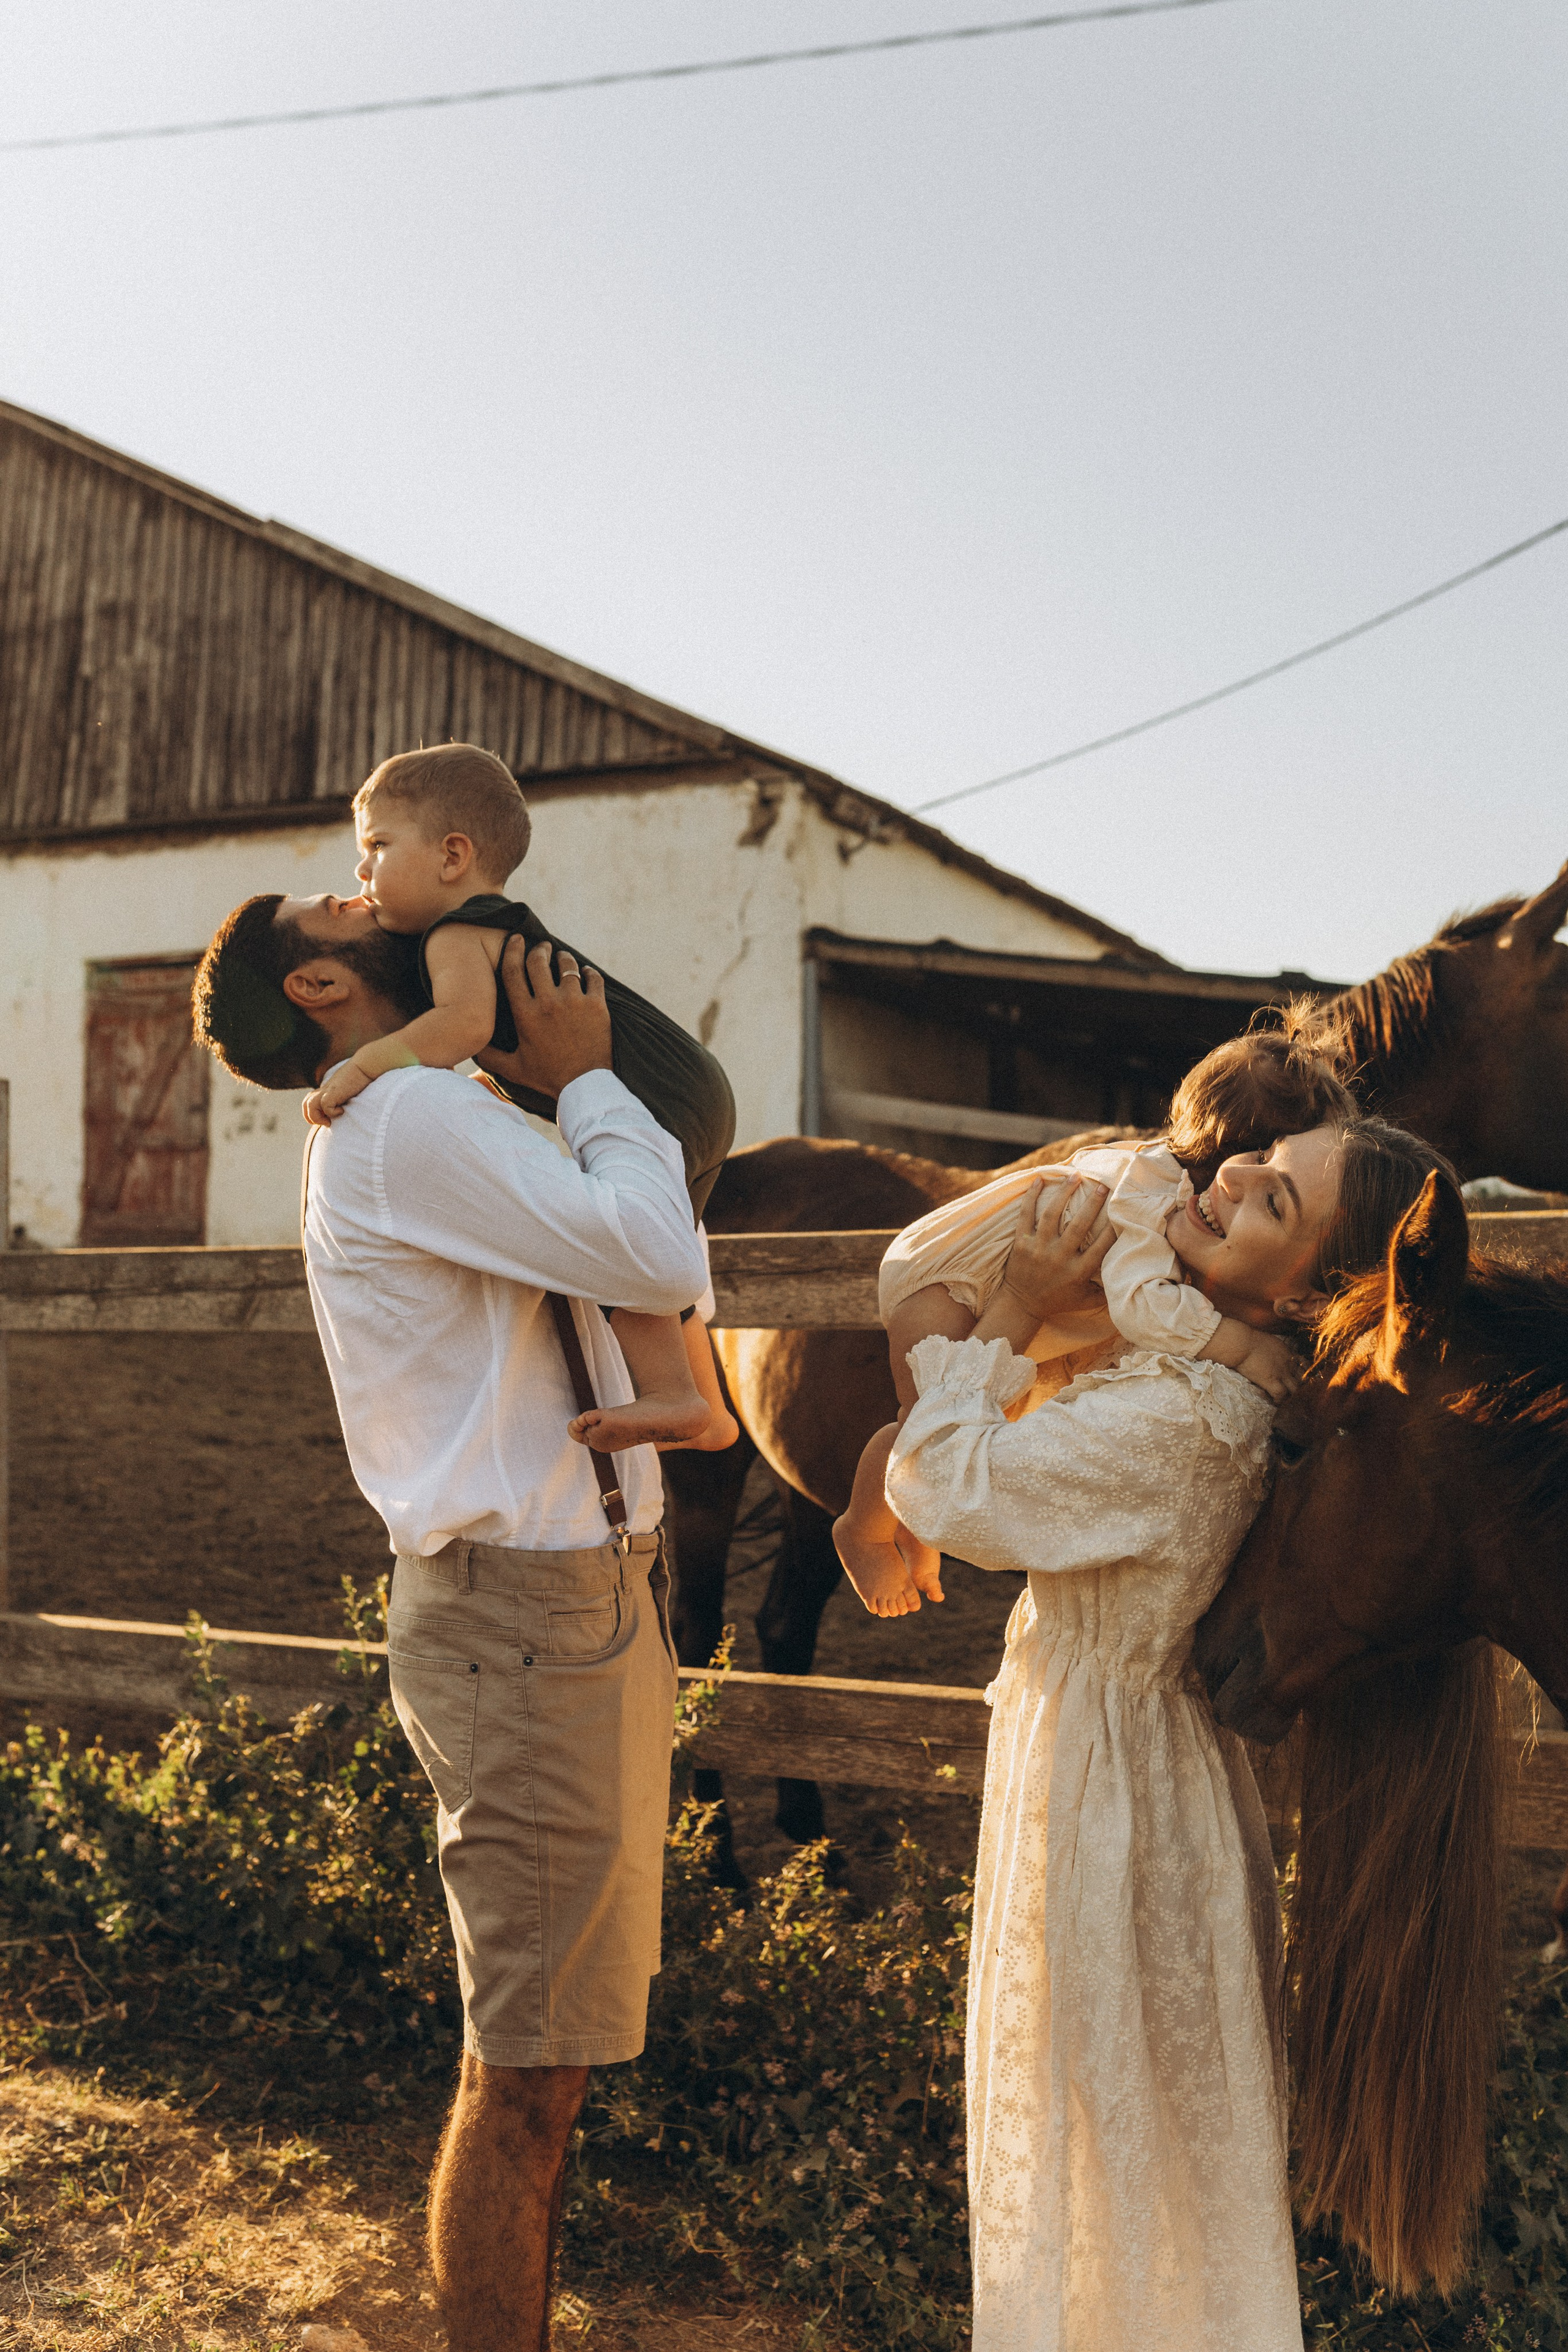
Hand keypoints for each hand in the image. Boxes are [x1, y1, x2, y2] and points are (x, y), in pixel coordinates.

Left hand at [302, 1060, 370, 1126]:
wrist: (362, 1069)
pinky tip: (342, 1110)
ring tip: (329, 1121)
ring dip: (317, 1118)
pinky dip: (333, 1113)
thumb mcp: (343, 1091)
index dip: (314, 1114)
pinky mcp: (332, 1093)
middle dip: (311, 1118)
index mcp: (323, 1091)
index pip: (308, 1103)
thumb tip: (337, 1110)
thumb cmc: (357, 1080)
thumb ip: (336, 1098)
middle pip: (305, 1104)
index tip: (327, 1120)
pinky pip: (326, 1106)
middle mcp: (322, 1091)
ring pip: (310, 1106)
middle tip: (326, 1122)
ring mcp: (326, 1091)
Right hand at [491, 938, 611, 1097]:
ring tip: (563, 958)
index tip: (517, 939)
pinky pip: (593, 978)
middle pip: (538, 961)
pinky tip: (586, 972)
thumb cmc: (547, 1077)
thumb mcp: (513, 1069)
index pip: (513, 971)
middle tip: (542, 947)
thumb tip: (471, 1046)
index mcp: (525, 1014)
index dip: (513, 950)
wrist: (583, 1086)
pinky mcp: (597, 1006)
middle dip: (539, 949)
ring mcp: (574, 1002)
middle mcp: (548, 1003)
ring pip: (568, 966)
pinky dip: (589, 972)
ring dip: (564, 958)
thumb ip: (490, 1057)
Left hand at [997, 1177, 1112, 1321]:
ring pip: (1052, 1215)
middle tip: (1103, 1185)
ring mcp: (1038, 1249)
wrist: (1020, 1305)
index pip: (1100, 1246)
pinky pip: (1026, 1214)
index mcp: (1077, 1272)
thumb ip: (1106, 1293)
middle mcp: (1059, 1258)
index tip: (1122, 1210)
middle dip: (1093, 1203)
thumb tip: (1130, 1280)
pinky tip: (1039, 1179)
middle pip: (1079, 1225)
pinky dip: (1031, 1196)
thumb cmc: (1057, 1301)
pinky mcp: (1021, 1243)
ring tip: (1075, 1175)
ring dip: (1064, 1193)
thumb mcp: (1085, 1301)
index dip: (1113, 1228)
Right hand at [1232, 1329, 1302, 1403]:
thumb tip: (1272, 1355)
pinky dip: (1279, 1400)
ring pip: (1296, 1389)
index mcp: (1288, 1352)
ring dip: (1292, 1396)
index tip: (1300, 1379)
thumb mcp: (1269, 1341)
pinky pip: (1281, 1394)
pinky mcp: (1271, 1380)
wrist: (1240, 1342)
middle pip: (1304, 1379)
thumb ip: (1276, 1350)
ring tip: (1286, 1401)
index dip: (1304, 1374)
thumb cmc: (1249, 1339)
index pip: (1305, 1365)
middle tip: (1296, 1394)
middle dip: (1302, 1387)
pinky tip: (1275, 1402)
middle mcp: (1289, 1363)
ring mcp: (1281, 1373)